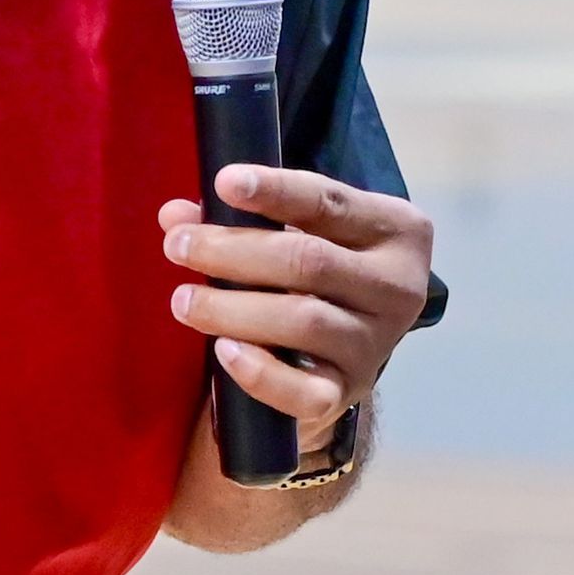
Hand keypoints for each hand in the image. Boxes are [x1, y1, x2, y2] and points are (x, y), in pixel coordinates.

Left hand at [161, 166, 434, 454]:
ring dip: (232, 309)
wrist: (350, 342)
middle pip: (310, 262)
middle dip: (234, 251)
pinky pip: (305, 392)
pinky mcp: (349, 392)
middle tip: (178, 246)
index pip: (330, 203)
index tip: (224, 183)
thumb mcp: (302, 231)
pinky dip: (261, 374)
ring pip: (303, 321)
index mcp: (396, 231)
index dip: (275, 192)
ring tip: (184, 300)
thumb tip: (176, 217)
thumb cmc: (323, 272)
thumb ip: (247, 218)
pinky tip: (224, 352)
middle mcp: (398, 288)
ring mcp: (376, 345)